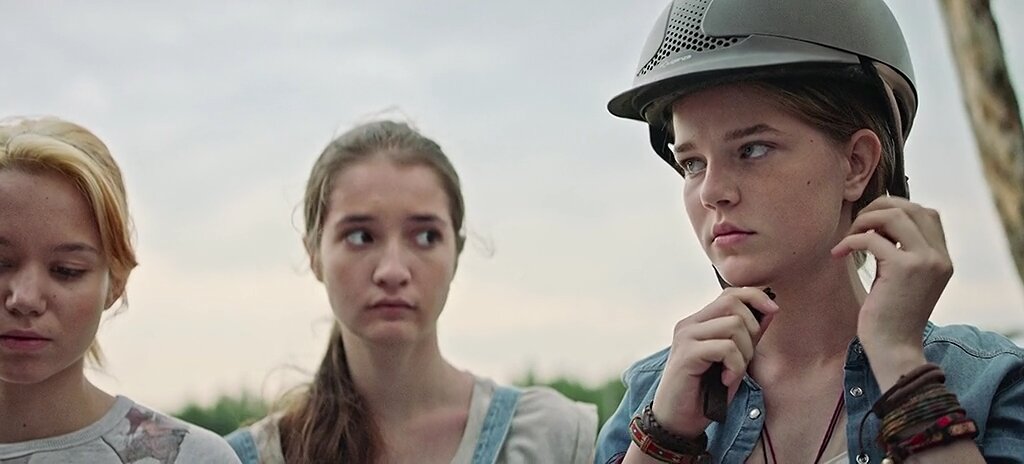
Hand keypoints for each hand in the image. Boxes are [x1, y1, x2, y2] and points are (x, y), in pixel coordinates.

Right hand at [651, 287, 777, 436]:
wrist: (678, 421)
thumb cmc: (704, 393)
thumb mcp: (733, 361)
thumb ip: (748, 336)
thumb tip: (769, 310)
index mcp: (699, 323)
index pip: (731, 293)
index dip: (755, 296)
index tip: (773, 310)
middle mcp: (690, 325)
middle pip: (733, 303)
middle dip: (751, 329)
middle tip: (744, 357)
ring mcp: (686, 337)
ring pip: (733, 325)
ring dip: (744, 353)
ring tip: (733, 372)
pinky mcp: (687, 354)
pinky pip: (726, 348)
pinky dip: (735, 366)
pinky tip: (727, 380)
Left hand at [832, 197, 951, 383]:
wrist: (895, 349)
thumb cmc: (891, 317)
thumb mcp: (903, 279)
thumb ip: (900, 251)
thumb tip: (878, 223)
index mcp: (942, 258)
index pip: (927, 213)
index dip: (896, 209)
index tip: (871, 224)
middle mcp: (939, 256)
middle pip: (910, 207)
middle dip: (878, 208)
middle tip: (856, 226)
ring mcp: (925, 261)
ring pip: (894, 216)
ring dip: (864, 221)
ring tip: (848, 239)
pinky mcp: (903, 268)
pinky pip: (871, 239)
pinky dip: (850, 241)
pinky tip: (838, 254)